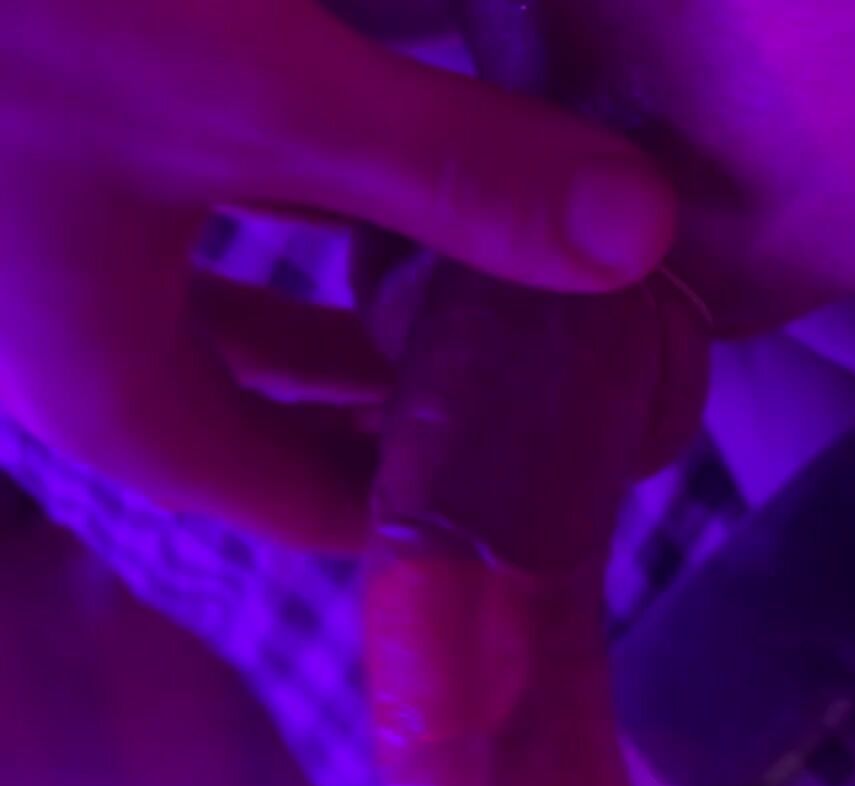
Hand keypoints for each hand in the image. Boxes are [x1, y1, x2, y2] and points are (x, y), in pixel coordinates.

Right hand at [0, 1, 674, 547]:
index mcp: (125, 403)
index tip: (544, 474)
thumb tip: (639, 239)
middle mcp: (78, 365)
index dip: (434, 506)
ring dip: (343, 305)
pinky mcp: (43, 178)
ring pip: (230, 328)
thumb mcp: (254, 91)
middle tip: (534, 371)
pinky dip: (279, 217)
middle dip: (401, 402)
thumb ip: (451, 167)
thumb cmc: (11, 26)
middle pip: (277, 431)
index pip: (315, 514)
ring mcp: (49, 275)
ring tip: (462, 272)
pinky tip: (345, 162)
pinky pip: (189, 237)